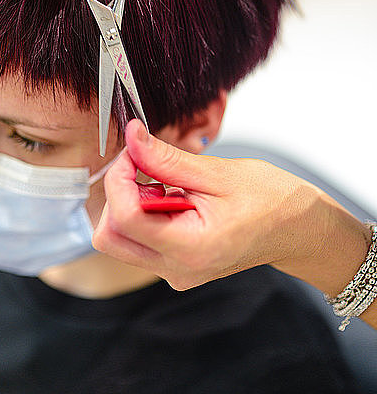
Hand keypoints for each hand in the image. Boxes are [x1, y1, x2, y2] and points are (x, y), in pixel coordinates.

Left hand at [93, 119, 340, 290]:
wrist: (299, 230)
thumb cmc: (272, 200)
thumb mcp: (219, 172)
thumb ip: (168, 159)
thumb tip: (132, 138)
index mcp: (191, 248)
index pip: (125, 217)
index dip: (119, 177)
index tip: (133, 150)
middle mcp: (177, 269)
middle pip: (110, 236)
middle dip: (118, 194)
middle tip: (145, 164)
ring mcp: (175, 271)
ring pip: (120, 239)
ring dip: (130, 203)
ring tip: (169, 183)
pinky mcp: (176, 266)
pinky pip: (139, 241)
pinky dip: (144, 213)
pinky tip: (173, 196)